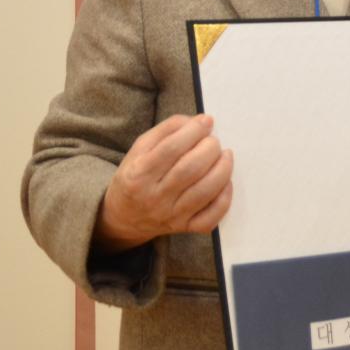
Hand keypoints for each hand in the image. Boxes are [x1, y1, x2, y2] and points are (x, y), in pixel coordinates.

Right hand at [93, 114, 233, 252]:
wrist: (124, 216)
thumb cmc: (136, 175)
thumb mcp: (140, 148)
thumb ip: (167, 129)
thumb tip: (200, 121)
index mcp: (139, 174)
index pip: (171, 149)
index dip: (193, 131)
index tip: (206, 121)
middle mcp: (154, 197)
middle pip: (190, 169)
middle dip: (210, 148)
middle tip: (214, 140)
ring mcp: (171, 216)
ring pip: (204, 192)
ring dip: (222, 168)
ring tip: (225, 155)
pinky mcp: (184, 228)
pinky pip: (211, 217)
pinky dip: (224, 198)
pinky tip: (225, 181)